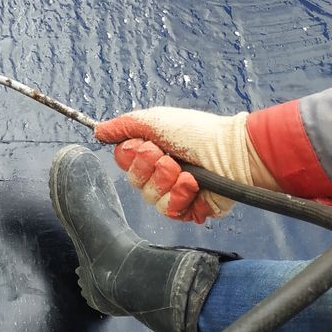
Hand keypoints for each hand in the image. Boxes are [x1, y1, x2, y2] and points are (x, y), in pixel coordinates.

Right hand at [94, 108, 279, 223]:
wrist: (232, 153)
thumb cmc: (198, 133)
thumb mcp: (156, 120)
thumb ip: (124, 125)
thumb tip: (98, 131)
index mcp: (150, 151)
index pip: (124, 161)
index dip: (133, 157)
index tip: (147, 146)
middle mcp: (159, 173)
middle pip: (134, 181)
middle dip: (150, 168)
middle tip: (169, 158)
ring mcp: (173, 192)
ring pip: (150, 198)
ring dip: (167, 182)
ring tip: (186, 172)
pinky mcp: (188, 208)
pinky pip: (169, 211)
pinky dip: (180, 196)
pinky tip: (193, 186)